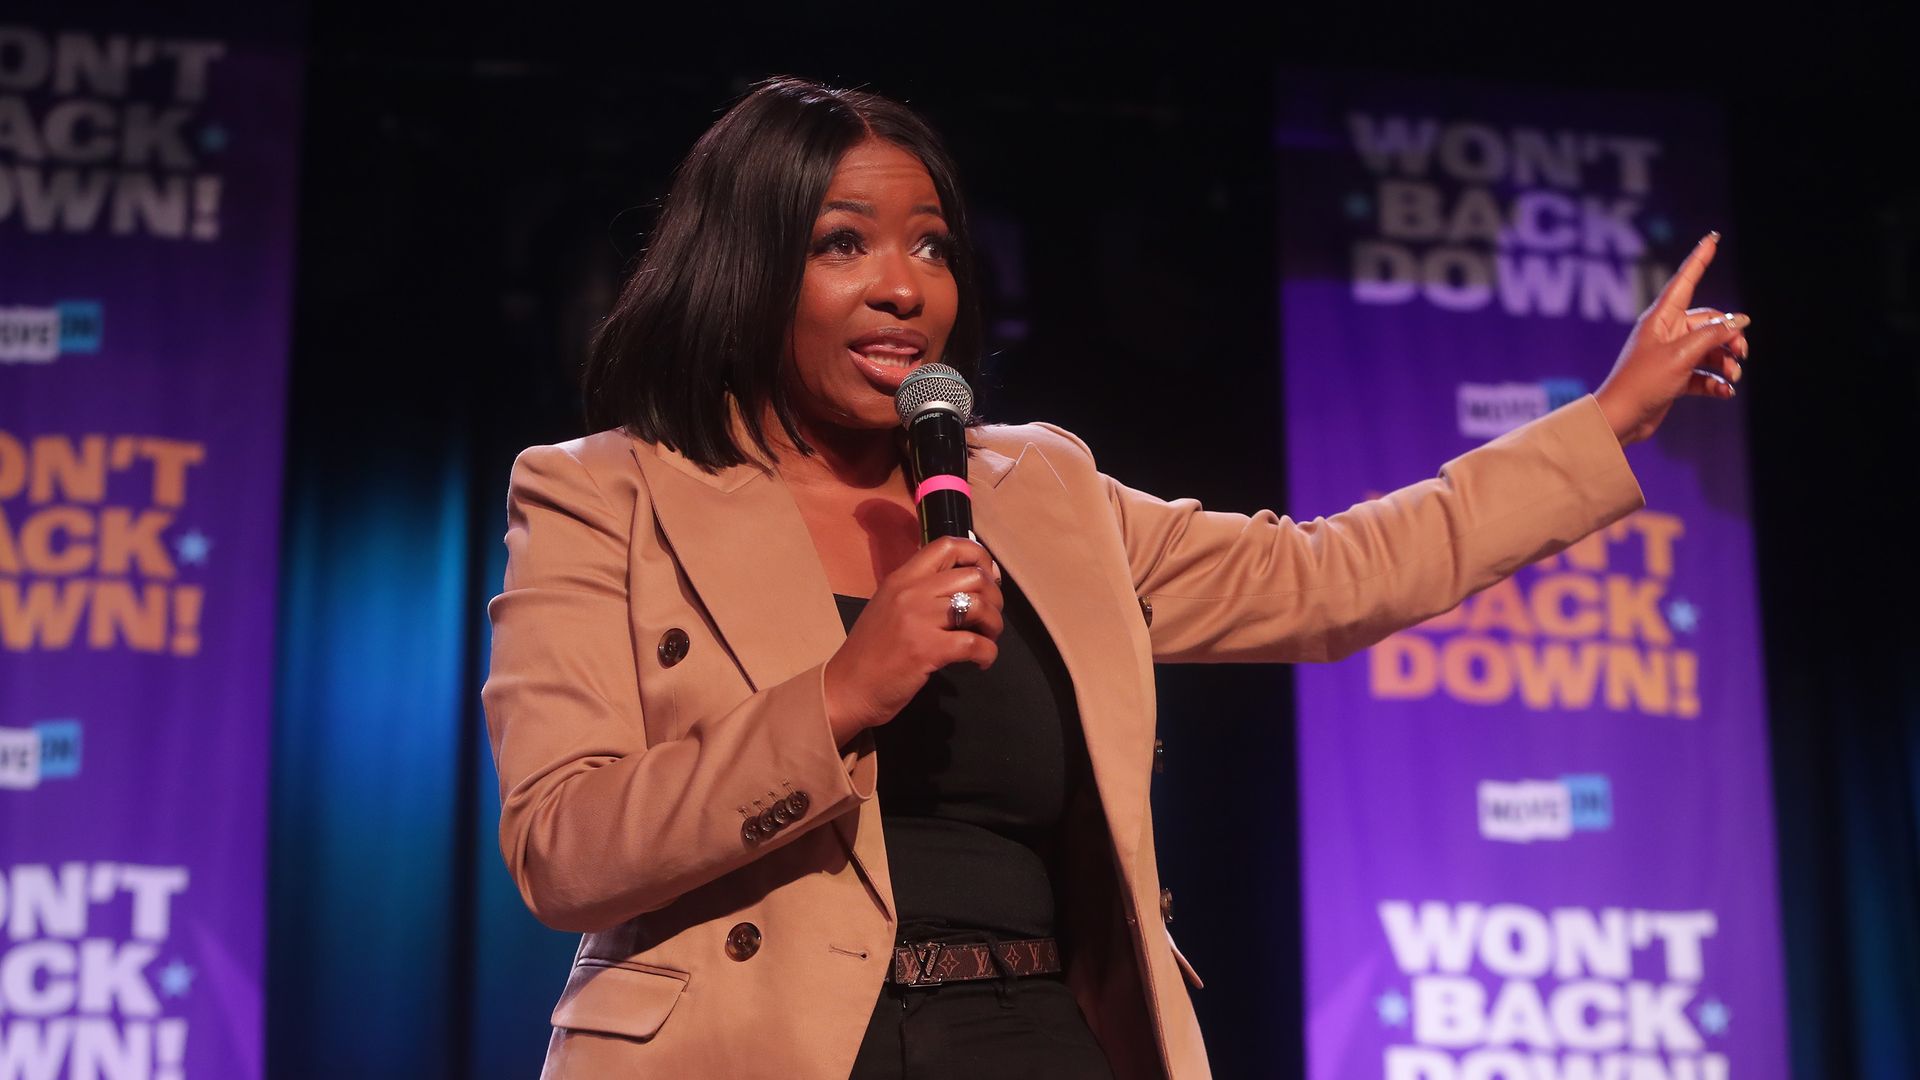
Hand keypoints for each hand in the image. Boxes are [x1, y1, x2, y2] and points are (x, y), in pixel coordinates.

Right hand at [823, 536, 1004, 742]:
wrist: (847, 688)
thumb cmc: (870, 652)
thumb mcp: (889, 607)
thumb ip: (919, 592)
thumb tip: (961, 586)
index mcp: (901, 578)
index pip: (948, 545)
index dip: (978, 556)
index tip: (988, 577)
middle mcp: (911, 592)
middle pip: (974, 576)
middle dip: (995, 598)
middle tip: (989, 619)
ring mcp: (919, 620)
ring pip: (980, 606)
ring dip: (994, 625)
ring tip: (988, 639)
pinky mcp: (927, 650)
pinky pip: (975, 644)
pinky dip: (988, 654)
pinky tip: (980, 662)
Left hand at [1594, 232, 1750, 445]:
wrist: (1621, 419)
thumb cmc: (1643, 382)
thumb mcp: (1682, 355)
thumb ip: (1713, 335)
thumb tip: (1738, 320)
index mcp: (1661, 318)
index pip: (1685, 280)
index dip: (1700, 259)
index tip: (1713, 238)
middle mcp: (1666, 333)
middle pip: (1708, 322)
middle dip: (1729, 335)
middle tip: (1742, 353)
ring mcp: (1670, 355)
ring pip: (1709, 349)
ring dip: (1726, 362)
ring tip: (1733, 376)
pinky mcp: (1673, 378)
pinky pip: (1702, 373)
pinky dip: (1715, 382)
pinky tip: (1725, 391)